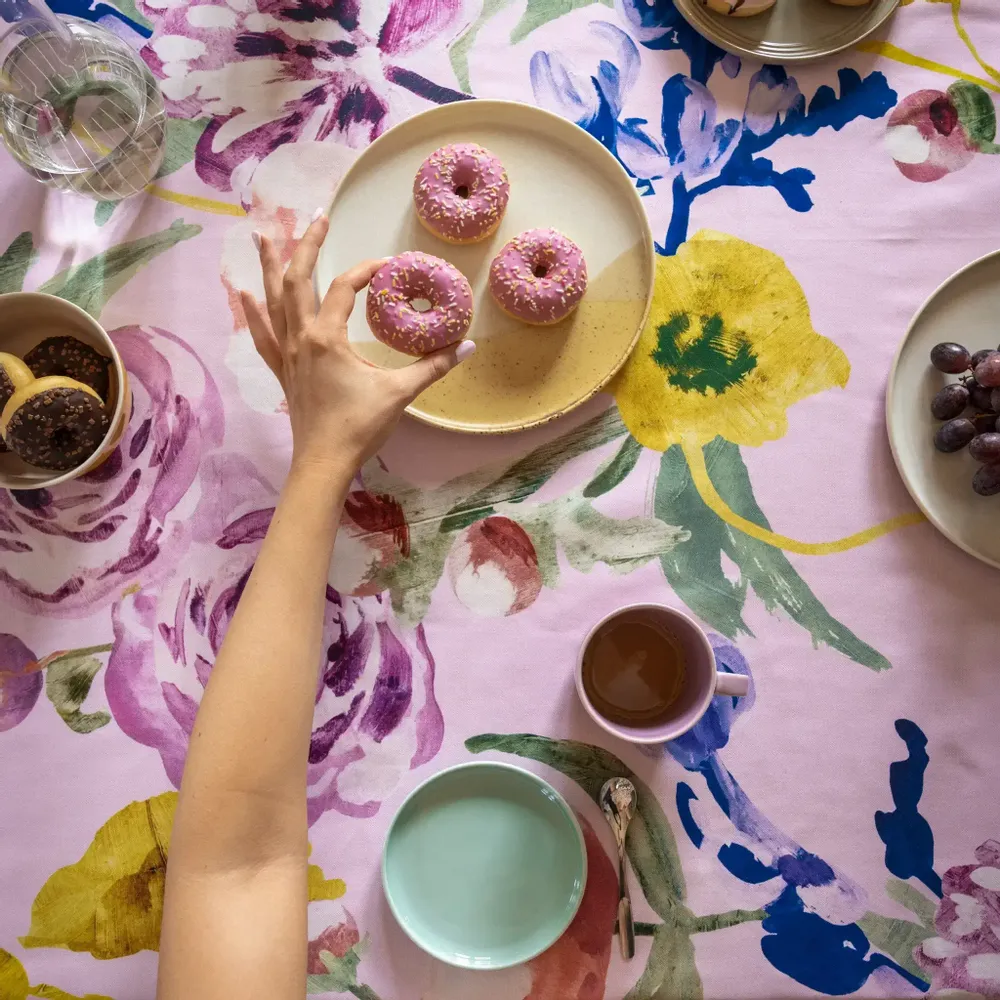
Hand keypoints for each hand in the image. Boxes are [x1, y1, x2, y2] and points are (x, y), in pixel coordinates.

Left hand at [240, 213, 473, 474]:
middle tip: (317, 215)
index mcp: (328, 337)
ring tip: (261, 235)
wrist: (324, 462)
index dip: (367, 270)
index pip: (346, 287)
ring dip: (269, 266)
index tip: (388, 264)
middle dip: (307, 244)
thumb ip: (432, 367)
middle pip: (298, 279)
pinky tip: (244, 294)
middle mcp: (302, 337)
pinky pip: (263, 334)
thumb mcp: (400, 393)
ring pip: (273, 299)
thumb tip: (466, 346)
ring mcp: (287, 353)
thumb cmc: (360, 427)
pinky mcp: (282, 370)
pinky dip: (253, 312)